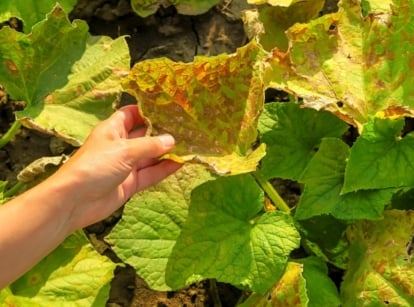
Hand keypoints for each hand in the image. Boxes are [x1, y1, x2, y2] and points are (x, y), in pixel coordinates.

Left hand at [54, 104, 181, 230]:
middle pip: (145, 135)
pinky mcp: (130, 183)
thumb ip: (150, 146)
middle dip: (163, 132)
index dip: (147, 110)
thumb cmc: (95, 166)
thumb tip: (172, 140)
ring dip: (167, 152)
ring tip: (189, 145)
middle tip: (186, 127)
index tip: (168, 107)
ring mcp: (126, 166)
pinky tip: (181, 163)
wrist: (75, 202)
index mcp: (113, 130)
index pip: (131, 114)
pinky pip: (150, 174)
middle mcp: (120, 146)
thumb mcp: (124, 151)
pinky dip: (164, 169)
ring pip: (150, 156)